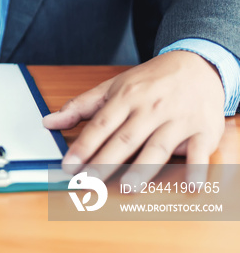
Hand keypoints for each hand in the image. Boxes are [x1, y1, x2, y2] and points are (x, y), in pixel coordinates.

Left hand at [43, 51, 225, 182]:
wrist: (197, 65)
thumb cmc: (150, 80)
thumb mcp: (112, 86)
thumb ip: (80, 106)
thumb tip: (48, 121)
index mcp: (126, 98)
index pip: (100, 125)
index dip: (83, 147)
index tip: (68, 166)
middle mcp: (150, 109)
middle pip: (125, 139)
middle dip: (105, 162)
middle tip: (88, 183)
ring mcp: (178, 120)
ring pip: (158, 147)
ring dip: (143, 168)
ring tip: (126, 188)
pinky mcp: (203, 130)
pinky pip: (200, 153)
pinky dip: (197, 169)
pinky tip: (191, 186)